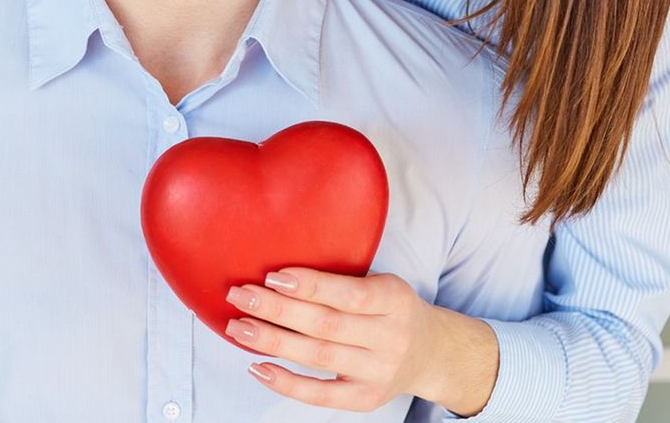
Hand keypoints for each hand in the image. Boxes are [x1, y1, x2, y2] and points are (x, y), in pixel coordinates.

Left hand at [224, 267, 498, 416]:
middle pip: (325, 324)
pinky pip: (320, 394)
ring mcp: (377, 372)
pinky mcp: (365, 399)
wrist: (430, 351)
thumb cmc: (393, 308)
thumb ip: (343, 278)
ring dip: (272, 341)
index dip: (310, 285)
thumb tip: (280, 270)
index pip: (348, 294)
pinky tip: (258, 366)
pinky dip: (286, 381)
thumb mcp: (383, 282)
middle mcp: (389, 337)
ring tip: (239, 327)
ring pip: (317, 356)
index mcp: (394, 299)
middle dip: (277, 310)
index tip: (273, 275)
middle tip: (241, 295)